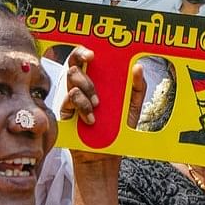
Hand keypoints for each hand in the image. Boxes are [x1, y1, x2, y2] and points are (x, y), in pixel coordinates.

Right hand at [60, 46, 146, 162]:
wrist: (106, 154)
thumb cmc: (118, 128)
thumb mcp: (133, 107)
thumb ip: (137, 87)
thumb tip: (138, 67)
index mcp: (98, 80)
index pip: (87, 58)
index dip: (86, 50)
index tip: (94, 53)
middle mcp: (83, 85)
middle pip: (74, 62)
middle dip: (80, 57)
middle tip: (92, 63)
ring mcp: (73, 97)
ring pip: (72, 77)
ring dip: (87, 87)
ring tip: (97, 104)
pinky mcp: (66, 111)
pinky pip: (70, 99)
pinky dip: (82, 106)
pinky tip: (91, 119)